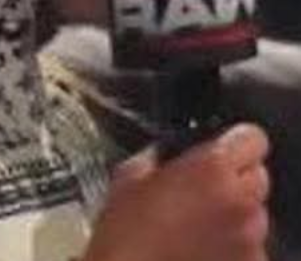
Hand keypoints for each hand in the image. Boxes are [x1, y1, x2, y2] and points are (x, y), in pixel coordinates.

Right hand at [85, 123, 270, 260]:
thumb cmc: (126, 231)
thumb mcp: (130, 176)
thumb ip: (159, 157)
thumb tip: (165, 154)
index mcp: (212, 168)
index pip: (253, 139)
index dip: (237, 142)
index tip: (224, 149)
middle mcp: (239, 201)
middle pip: (259, 176)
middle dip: (236, 179)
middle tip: (205, 188)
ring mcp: (249, 239)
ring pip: (256, 213)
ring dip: (236, 213)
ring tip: (201, 223)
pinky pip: (251, 246)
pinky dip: (234, 244)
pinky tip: (203, 246)